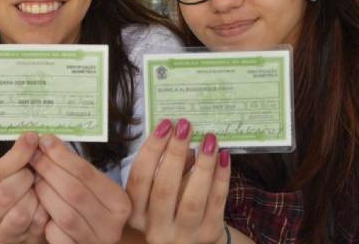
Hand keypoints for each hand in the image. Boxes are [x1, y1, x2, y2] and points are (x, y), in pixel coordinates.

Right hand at [0, 132, 48, 242]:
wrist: (18, 217)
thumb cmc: (13, 185)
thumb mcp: (7, 170)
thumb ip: (16, 156)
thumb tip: (32, 137)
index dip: (17, 155)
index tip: (33, 138)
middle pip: (5, 194)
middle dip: (25, 179)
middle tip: (33, 171)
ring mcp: (3, 233)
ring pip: (21, 213)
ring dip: (36, 196)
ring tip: (39, 186)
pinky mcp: (23, 240)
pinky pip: (38, 224)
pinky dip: (46, 209)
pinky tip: (46, 200)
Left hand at [29, 135, 130, 243]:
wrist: (93, 239)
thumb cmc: (89, 207)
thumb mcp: (91, 187)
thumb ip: (74, 168)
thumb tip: (47, 142)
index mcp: (120, 201)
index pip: (87, 173)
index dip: (62, 156)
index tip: (44, 141)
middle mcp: (112, 224)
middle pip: (75, 192)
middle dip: (50, 170)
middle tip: (33, 157)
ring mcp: (96, 242)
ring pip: (65, 214)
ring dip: (45, 193)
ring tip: (33, 178)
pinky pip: (58, 237)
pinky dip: (46, 222)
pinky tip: (39, 209)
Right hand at [126, 119, 230, 243]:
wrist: (192, 239)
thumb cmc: (170, 206)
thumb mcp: (157, 190)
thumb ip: (165, 167)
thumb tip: (178, 134)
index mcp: (135, 213)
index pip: (139, 179)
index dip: (151, 150)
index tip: (165, 125)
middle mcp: (156, 228)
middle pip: (164, 188)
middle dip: (175, 153)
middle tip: (185, 126)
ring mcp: (183, 235)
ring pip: (192, 199)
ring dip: (203, 165)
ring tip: (209, 139)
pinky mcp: (208, 234)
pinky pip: (216, 203)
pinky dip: (221, 178)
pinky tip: (223, 156)